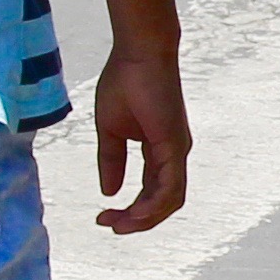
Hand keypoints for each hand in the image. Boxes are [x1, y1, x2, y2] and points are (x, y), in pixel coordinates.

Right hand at [84, 46, 191, 233]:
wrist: (138, 53)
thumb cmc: (125, 81)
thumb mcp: (110, 130)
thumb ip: (111, 161)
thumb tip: (108, 192)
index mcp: (160, 151)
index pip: (151, 192)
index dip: (130, 209)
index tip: (102, 217)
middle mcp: (174, 155)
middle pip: (163, 203)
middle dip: (137, 221)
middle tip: (110, 226)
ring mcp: (177, 152)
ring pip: (169, 201)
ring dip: (144, 219)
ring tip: (119, 226)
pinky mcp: (175, 146)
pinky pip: (171, 187)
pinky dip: (154, 205)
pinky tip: (134, 213)